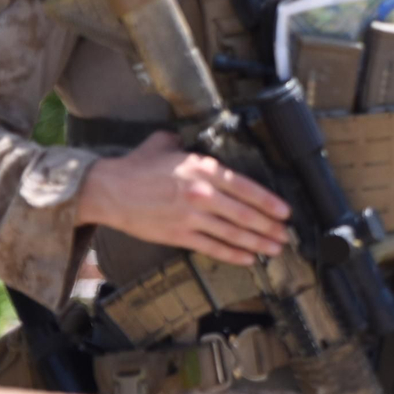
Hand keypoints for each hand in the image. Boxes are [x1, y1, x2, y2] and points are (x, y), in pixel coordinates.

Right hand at [74, 131, 289, 264]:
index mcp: (203, 169)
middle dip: (269, 226)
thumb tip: (200, 134)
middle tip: (286, 235)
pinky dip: (233, 254)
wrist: (108, 190)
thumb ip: (188, 141)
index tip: (285, 211)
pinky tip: (248, 258)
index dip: (268, 202)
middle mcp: (202, 195)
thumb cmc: (137, 166)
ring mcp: (191, 217)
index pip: (246, 187)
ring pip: (233, 233)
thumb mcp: (166, 143)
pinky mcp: (178, 235)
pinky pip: (212, 248)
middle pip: (244, 214)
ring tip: (274, 249)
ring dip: (257, 243)